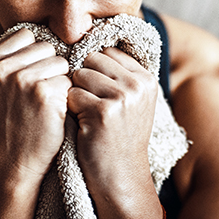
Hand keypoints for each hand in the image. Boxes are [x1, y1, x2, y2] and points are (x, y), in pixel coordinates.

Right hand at [0, 28, 71, 180]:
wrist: (10, 160)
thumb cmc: (2, 124)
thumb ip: (0, 62)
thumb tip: (23, 35)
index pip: (25, 34)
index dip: (35, 53)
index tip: (34, 72)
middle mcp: (1, 68)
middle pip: (45, 46)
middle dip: (49, 65)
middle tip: (42, 90)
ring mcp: (23, 79)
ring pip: (60, 61)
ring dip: (60, 79)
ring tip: (48, 100)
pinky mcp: (44, 93)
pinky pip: (69, 80)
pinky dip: (67, 94)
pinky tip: (55, 110)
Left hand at [67, 47, 158, 199]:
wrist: (121, 178)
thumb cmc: (118, 138)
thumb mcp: (131, 103)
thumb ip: (118, 74)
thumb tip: (89, 40)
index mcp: (146, 78)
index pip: (108, 51)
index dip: (95, 71)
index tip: (99, 94)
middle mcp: (138, 84)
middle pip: (91, 59)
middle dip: (83, 80)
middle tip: (92, 106)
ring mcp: (123, 97)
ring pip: (79, 75)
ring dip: (75, 95)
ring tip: (88, 116)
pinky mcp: (104, 112)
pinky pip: (72, 95)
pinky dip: (71, 110)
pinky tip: (84, 126)